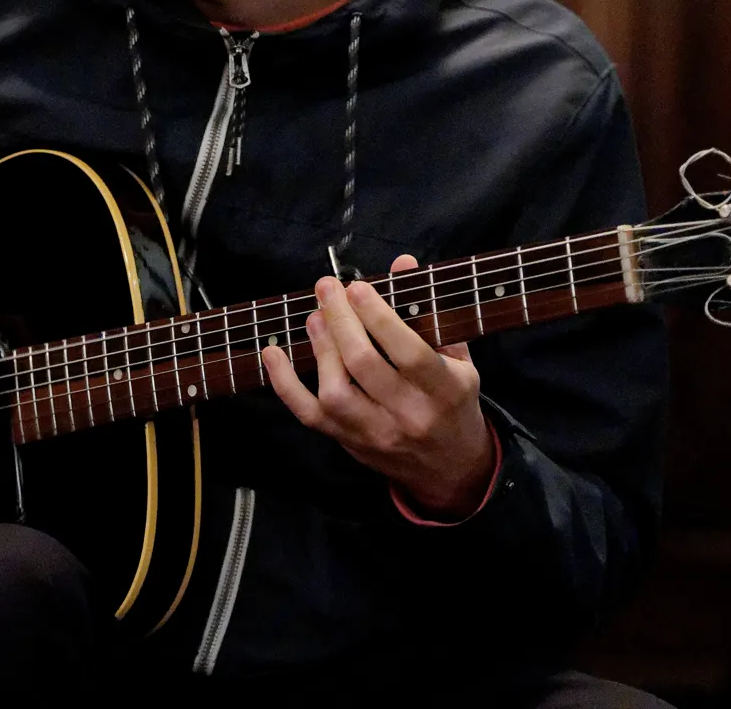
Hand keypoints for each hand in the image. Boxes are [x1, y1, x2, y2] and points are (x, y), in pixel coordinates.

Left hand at [263, 254, 495, 517]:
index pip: (408, 352)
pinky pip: (309, 414)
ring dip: (320, 348)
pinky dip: (285, 384)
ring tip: (315, 316)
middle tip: (327, 287)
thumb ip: (429, 312)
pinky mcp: (348, 442)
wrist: (450, 468)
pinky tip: (273, 352)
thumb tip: (402, 263)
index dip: (378, 316)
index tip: (356, 286)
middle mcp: (409, 415)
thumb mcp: (457, 359)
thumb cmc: (452, 401)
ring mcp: (375, 433)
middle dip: (341, 320)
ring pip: (336, 392)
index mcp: (444, 390)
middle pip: (364, 365)